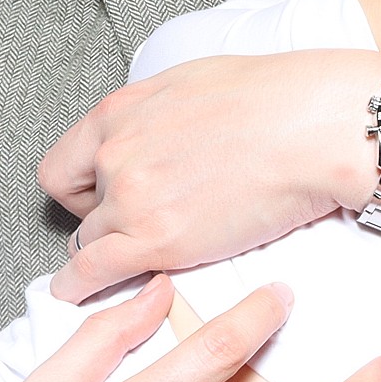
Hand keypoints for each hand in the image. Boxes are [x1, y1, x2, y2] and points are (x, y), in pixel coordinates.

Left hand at [40, 50, 380, 303]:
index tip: (104, 198)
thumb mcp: (193, 82)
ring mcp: (132, 200)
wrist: (315, 129)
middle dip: (106, 218)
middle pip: (79, 207)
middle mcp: (114, 154)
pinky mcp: (157, 241)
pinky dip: (80, 290)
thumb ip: (156, 114)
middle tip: (147, 223)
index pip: (65, 164)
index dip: (84, 187)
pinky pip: (93, 275)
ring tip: (139, 260)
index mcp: (120, 112)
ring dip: (111, 254)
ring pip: (89, 245)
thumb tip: (159, 132)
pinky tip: (81, 299)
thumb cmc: (277, 99)